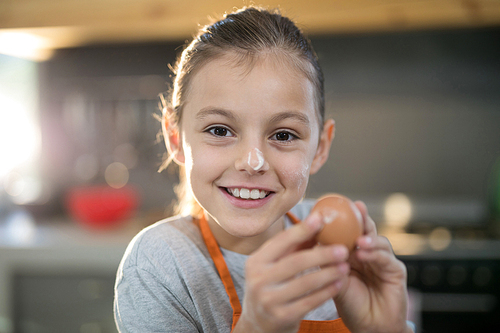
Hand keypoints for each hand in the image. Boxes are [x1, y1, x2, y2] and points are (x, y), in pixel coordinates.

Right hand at [233, 214, 349, 332]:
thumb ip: (292, 246)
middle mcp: (258, 280)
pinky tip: (339, 283)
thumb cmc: (271, 286)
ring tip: (345, 266)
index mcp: (256, 261)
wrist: (258, 324)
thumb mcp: (272, 265)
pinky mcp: (282, 317)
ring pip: (305, 283)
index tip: (322, 219)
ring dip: (329, 273)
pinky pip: (310, 302)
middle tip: (343, 249)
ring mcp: (269, 300)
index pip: (281, 242)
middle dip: (322, 254)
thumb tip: (317, 220)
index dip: (302, 229)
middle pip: (296, 262)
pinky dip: (327, 291)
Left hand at [334, 201, 411, 332]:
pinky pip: (385, 258)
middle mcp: (368, 254)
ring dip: (368, 237)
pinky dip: (375, 253)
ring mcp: (382, 261)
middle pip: (366, 230)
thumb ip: (326, 259)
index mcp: (352, 254)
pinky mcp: (395, 270)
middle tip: (356, 208)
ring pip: (377, 241)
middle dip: (361, 218)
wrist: (370, 327)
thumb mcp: (333, 278)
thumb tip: (311, 239)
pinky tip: (364, 253)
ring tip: (358, 240)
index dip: (344, 218)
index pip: (348, 231)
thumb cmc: (350, 304)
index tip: (335, 206)